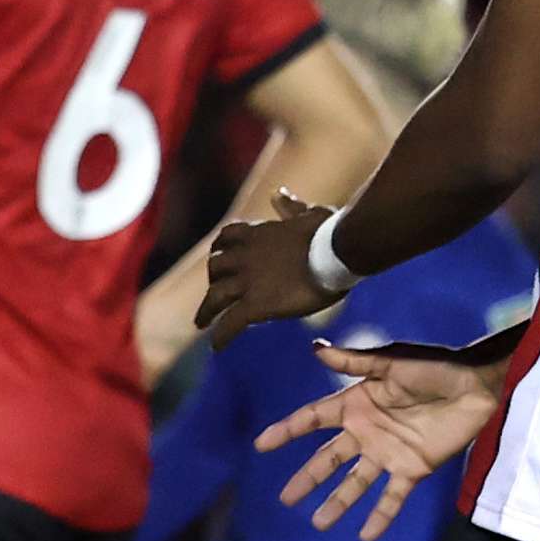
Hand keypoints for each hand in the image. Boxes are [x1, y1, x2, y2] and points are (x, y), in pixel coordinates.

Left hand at [198, 197, 340, 341]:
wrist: (337, 251)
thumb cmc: (329, 232)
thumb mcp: (306, 213)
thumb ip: (290, 207)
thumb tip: (279, 194)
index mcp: (257, 233)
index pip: (225, 238)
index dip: (220, 251)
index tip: (220, 260)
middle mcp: (244, 256)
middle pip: (215, 268)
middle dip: (212, 281)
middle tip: (214, 295)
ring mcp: (248, 281)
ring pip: (215, 297)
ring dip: (206, 311)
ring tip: (201, 324)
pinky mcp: (256, 304)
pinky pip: (230, 323)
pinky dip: (221, 336)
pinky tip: (216, 347)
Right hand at [255, 341, 507, 540]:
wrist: (476, 385)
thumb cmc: (435, 366)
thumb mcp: (391, 362)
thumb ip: (354, 362)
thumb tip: (316, 350)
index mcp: (356, 403)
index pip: (313, 420)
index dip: (287, 431)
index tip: (262, 444)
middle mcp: (366, 432)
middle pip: (328, 460)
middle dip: (307, 479)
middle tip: (284, 498)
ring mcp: (387, 453)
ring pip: (354, 484)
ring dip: (337, 504)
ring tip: (318, 524)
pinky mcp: (412, 469)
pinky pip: (392, 498)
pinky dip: (379, 518)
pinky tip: (364, 537)